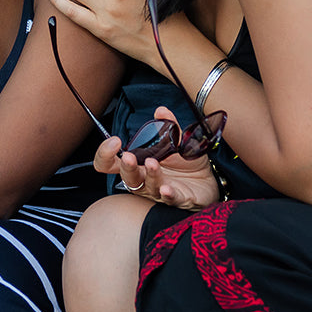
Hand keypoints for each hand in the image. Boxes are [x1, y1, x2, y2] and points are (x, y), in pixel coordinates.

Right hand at [94, 107, 220, 210]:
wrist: (207, 180)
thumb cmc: (184, 163)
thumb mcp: (177, 141)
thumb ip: (168, 126)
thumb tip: (161, 111)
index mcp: (137, 163)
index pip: (109, 163)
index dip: (105, 154)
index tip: (114, 141)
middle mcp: (143, 178)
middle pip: (125, 176)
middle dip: (125, 166)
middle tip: (129, 156)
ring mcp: (158, 190)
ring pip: (146, 187)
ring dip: (149, 175)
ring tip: (153, 164)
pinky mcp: (177, 199)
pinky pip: (169, 199)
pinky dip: (167, 194)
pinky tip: (167, 188)